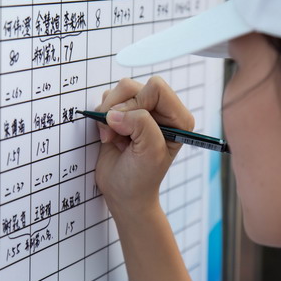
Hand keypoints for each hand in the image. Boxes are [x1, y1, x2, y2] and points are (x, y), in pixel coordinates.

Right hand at [94, 76, 194, 219]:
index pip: (156, 88)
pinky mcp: (123, 114)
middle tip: (117, 135)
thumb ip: (141, 125)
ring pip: (119, 90)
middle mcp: (161, 110)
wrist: (124, 193)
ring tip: (113, 138)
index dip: (137, 104)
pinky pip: (107, 100)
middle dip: (119, 110)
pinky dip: (102, 117)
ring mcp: (141, 110)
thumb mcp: (150, 152)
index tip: (129, 128)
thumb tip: (114, 113)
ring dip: (109, 114)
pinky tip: (110, 137)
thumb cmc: (142, 177)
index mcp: (178, 117)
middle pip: (133, 87)